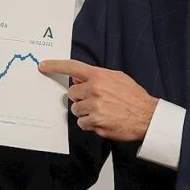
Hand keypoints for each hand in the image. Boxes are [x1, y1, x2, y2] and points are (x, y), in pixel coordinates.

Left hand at [39, 59, 157, 141]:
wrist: (147, 116)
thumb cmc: (134, 97)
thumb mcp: (118, 79)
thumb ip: (98, 77)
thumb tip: (78, 79)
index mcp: (100, 76)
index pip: (72, 67)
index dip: (55, 65)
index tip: (42, 65)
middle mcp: (95, 90)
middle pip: (72, 93)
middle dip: (80, 97)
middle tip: (95, 100)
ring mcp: (94, 107)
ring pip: (75, 110)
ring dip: (85, 112)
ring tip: (102, 111)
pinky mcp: (95, 123)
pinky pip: (82, 123)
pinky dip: (90, 123)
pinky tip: (103, 120)